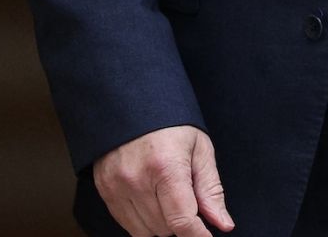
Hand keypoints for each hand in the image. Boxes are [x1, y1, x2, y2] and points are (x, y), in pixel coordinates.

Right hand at [92, 124, 233, 236]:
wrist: (130, 104)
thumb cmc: (170, 124)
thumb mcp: (199, 149)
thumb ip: (211, 190)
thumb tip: (223, 224)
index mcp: (166, 166)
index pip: (182, 220)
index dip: (198, 236)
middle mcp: (136, 179)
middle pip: (165, 228)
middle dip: (181, 220)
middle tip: (184, 194)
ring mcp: (116, 186)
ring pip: (146, 232)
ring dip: (161, 222)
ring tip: (166, 194)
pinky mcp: (104, 190)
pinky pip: (126, 224)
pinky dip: (142, 220)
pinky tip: (150, 198)